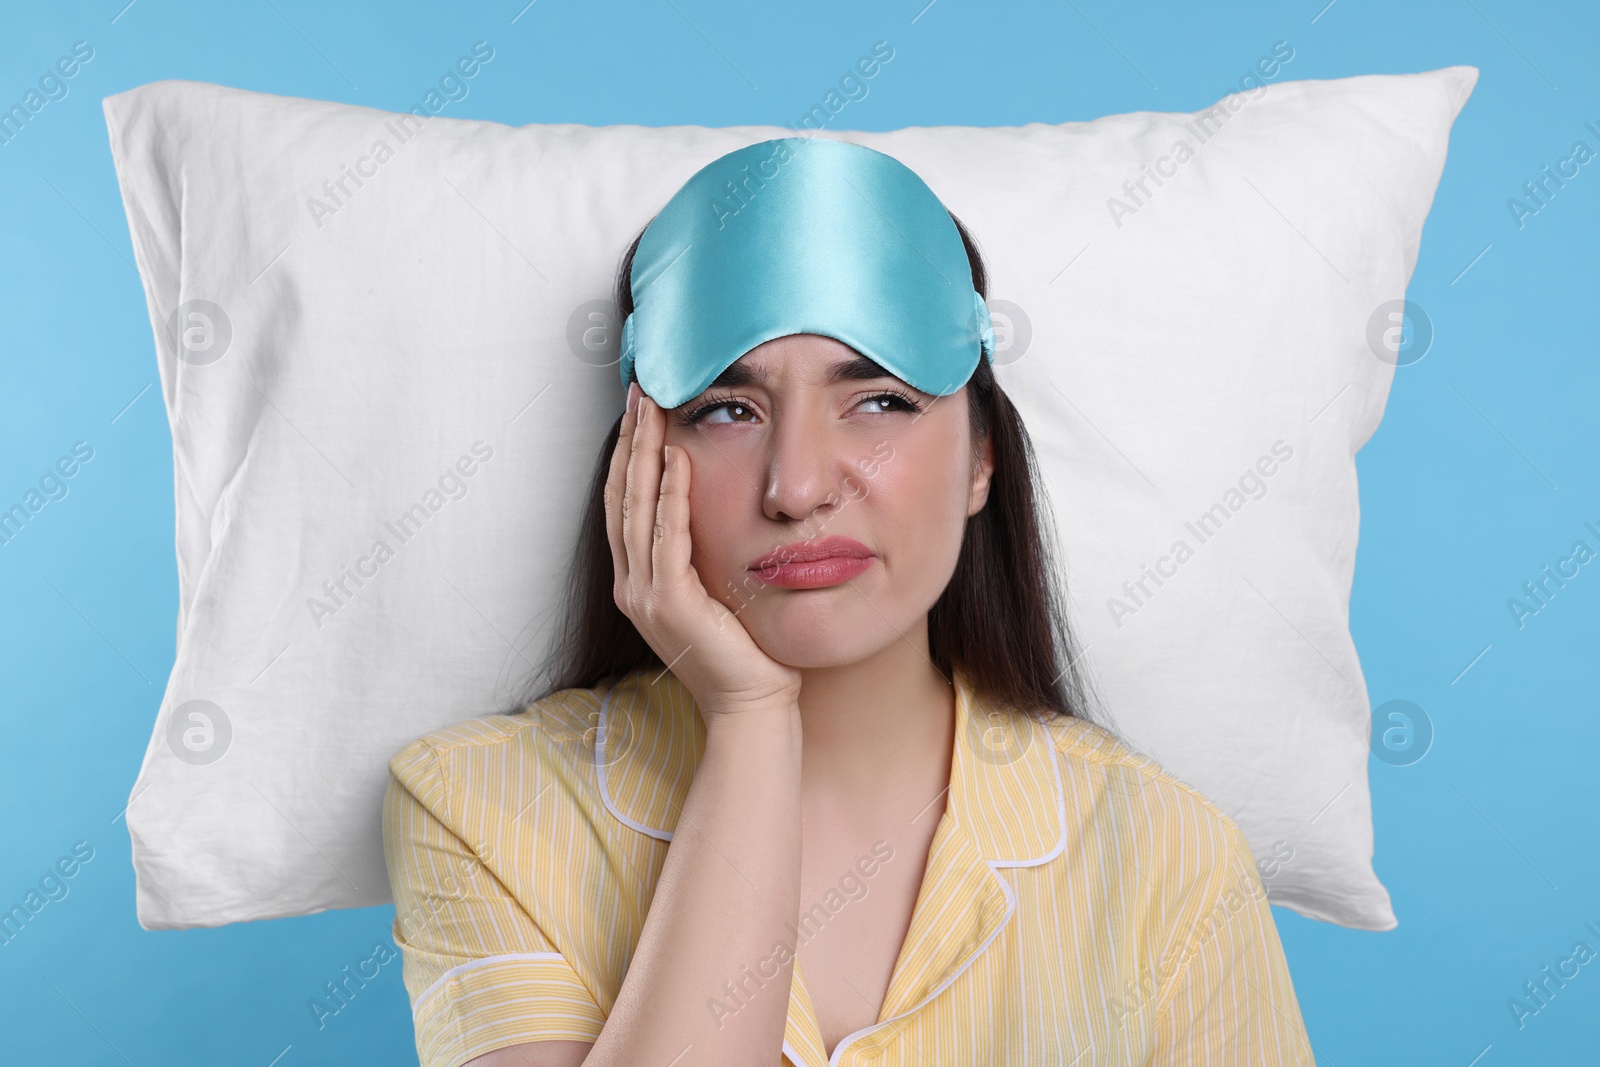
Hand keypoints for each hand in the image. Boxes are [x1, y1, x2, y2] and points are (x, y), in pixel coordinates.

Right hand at [605, 382, 802, 722]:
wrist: (750, 708)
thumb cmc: (745, 653)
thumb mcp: (717, 593)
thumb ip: (704, 554)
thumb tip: (716, 505)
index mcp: (639, 583)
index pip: (625, 505)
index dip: (628, 455)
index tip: (639, 411)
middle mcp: (632, 587)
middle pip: (622, 497)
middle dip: (629, 441)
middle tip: (639, 393)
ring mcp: (646, 597)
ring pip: (637, 510)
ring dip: (644, 455)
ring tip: (652, 410)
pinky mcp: (672, 605)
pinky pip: (667, 539)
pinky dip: (670, 497)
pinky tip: (676, 461)